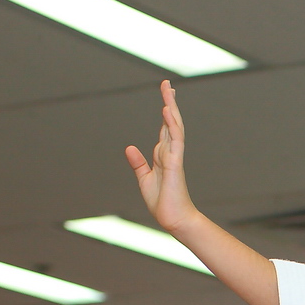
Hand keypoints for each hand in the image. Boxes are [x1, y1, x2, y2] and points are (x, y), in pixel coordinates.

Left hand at [126, 79, 199, 234]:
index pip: (164, 128)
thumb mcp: (144, 180)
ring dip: (171, 107)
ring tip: (168, 89)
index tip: (166, 97)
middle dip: (169, 102)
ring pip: (174, 126)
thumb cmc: (163, 203)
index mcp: (163, 156)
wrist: (174, 220)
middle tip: (167, 84)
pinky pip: (174, 140)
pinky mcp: (175, 163)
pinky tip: (167, 111)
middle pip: (170, 122)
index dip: (165, 112)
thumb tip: (129, 147)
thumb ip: (138, 163)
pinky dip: (171, 124)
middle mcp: (170, 152)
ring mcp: (174, 156)